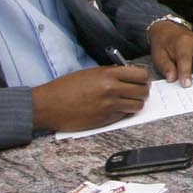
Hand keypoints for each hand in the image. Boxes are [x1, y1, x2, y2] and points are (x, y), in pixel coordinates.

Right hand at [31, 65, 151, 132]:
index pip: (141, 74)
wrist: (48, 105)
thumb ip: (111, 73)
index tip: (141, 80)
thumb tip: (129, 75)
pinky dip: (123, 112)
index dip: (144, 78)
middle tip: (137, 92)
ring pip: (137, 105)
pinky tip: (114, 109)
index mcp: (108, 74)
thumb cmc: (66, 87)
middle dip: (142, 92)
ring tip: (127, 101)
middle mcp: (111, 89)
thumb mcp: (90, 73)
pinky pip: (124, 115)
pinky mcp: (105, 119)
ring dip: (135, 103)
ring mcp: (109, 106)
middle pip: (143, 91)